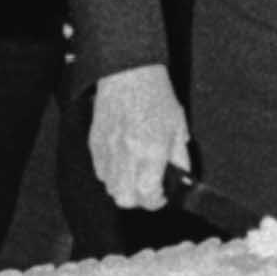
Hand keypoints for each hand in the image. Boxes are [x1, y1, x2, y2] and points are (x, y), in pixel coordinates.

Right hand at [89, 64, 190, 210]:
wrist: (127, 73)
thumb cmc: (156, 97)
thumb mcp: (179, 127)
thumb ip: (180, 158)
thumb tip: (182, 180)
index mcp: (151, 150)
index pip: (148, 194)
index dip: (157, 201)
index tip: (162, 196)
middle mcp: (127, 153)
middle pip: (125, 198)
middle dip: (138, 200)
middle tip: (149, 188)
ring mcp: (107, 149)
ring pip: (110, 187)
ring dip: (124, 187)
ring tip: (135, 174)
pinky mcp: (94, 142)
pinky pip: (99, 171)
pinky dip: (111, 174)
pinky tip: (122, 162)